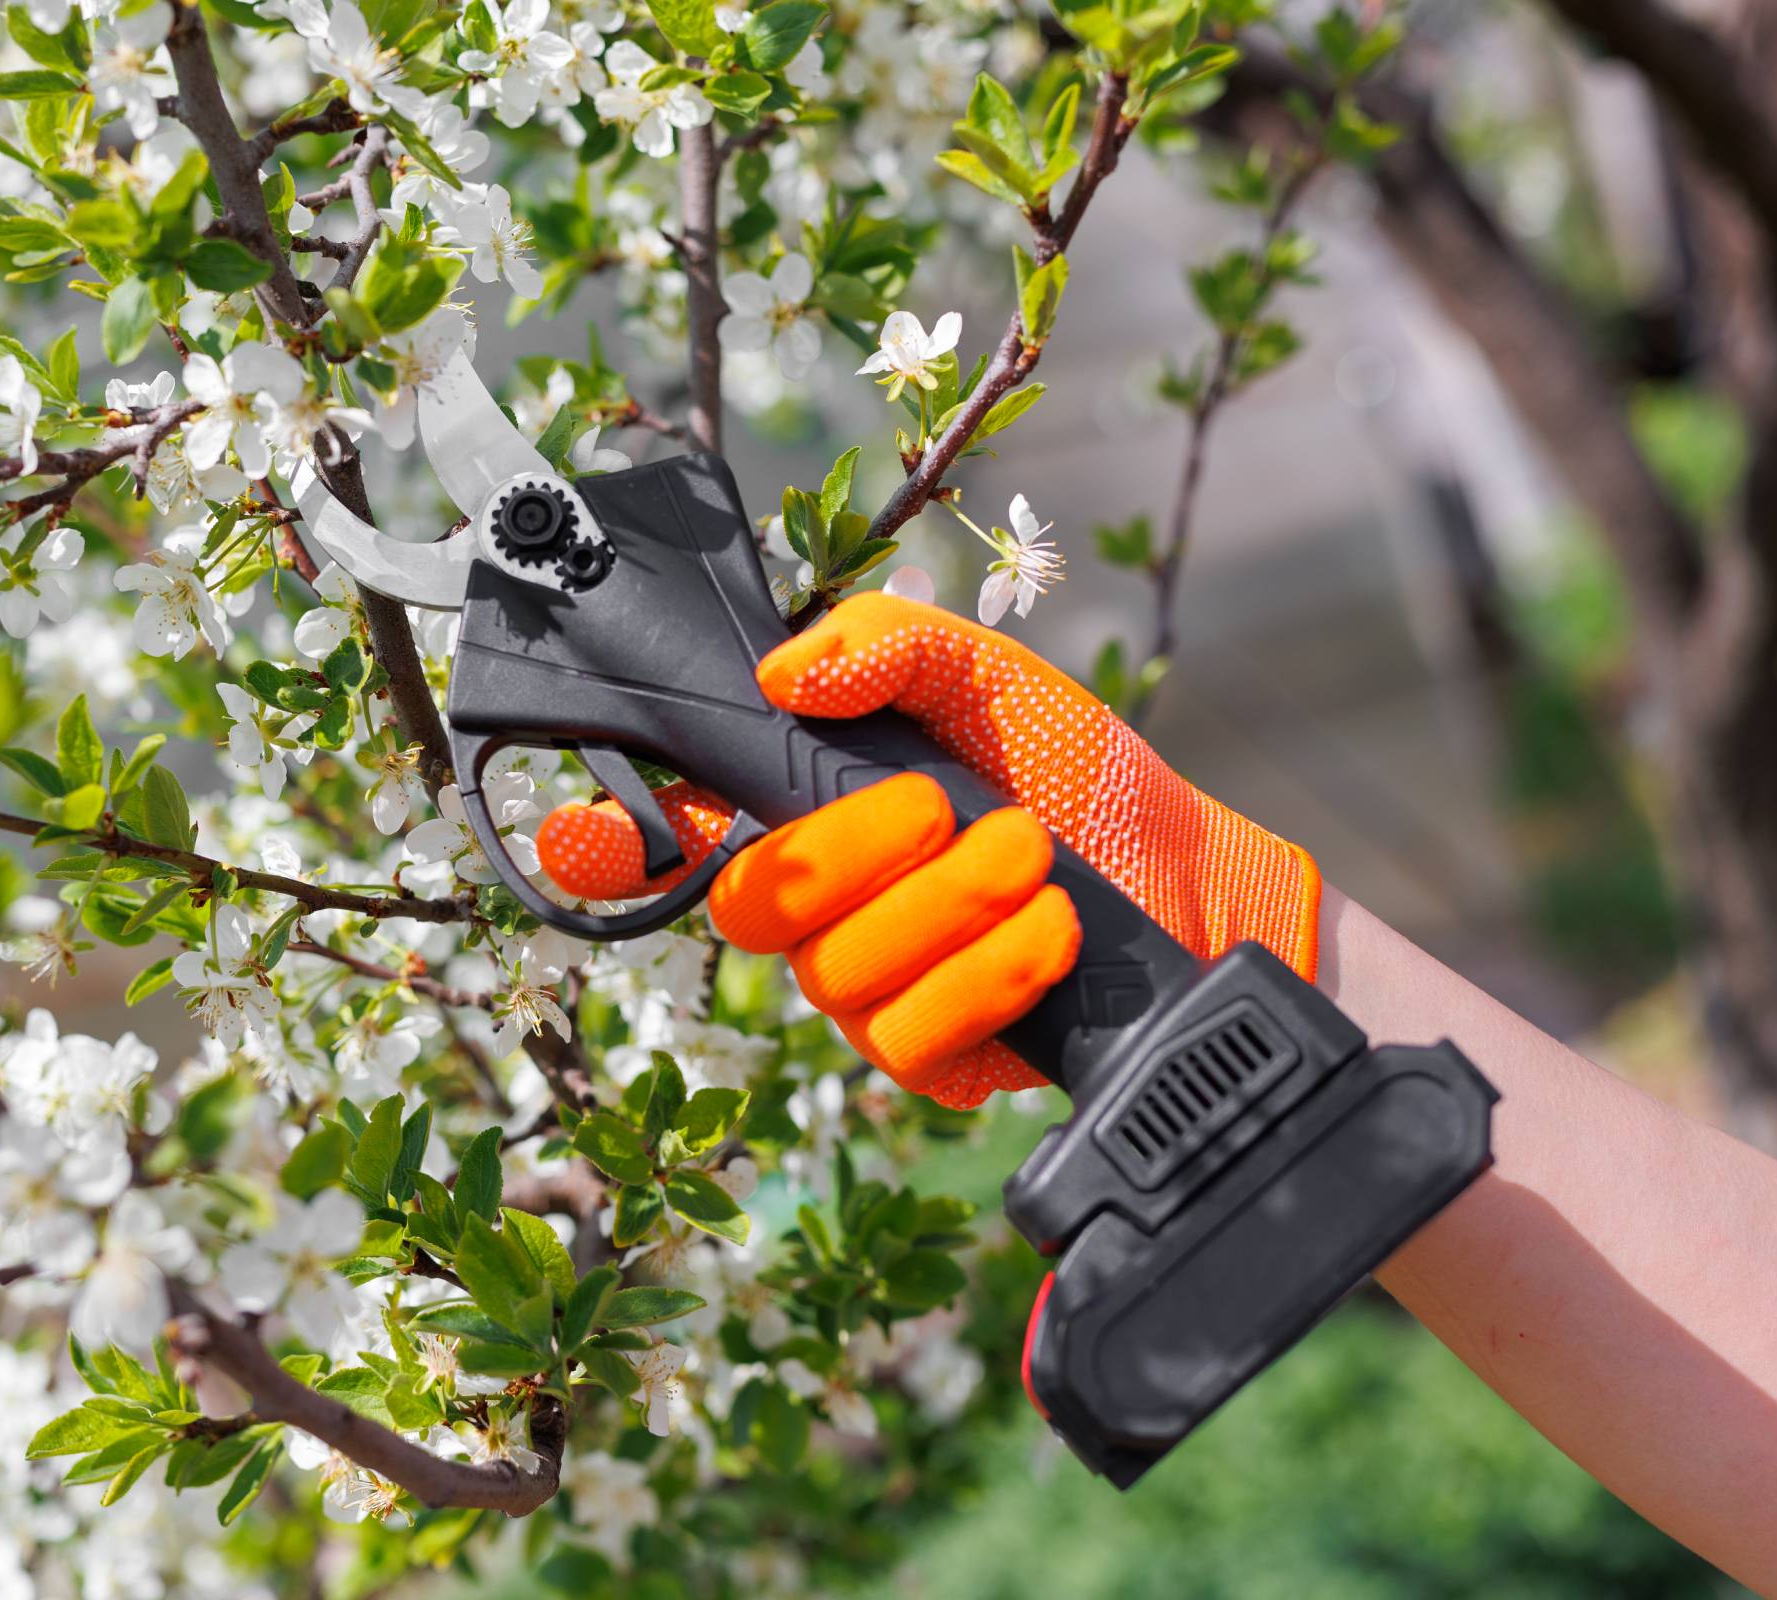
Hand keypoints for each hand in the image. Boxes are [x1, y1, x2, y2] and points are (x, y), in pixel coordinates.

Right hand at [534, 593, 1319, 1107]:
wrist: (1190, 872)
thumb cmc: (1070, 769)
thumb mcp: (985, 674)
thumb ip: (888, 645)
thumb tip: (785, 675)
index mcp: (806, 812)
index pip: (667, 838)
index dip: (599, 845)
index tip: (586, 833)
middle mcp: (820, 911)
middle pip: (749, 908)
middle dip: (843, 851)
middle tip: (943, 803)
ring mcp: (870, 993)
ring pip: (836, 975)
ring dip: (941, 904)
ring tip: (1029, 853)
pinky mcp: (934, 1061)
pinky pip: (909, 1040)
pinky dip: (984, 971)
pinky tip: (1050, 929)